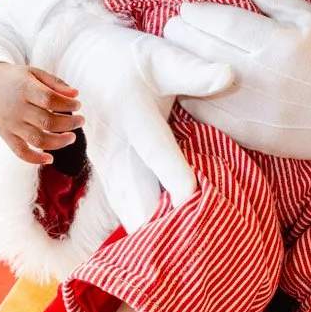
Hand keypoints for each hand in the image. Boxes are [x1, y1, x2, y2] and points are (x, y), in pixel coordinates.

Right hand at [0, 63, 83, 166]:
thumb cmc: (17, 80)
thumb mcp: (35, 73)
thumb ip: (55, 83)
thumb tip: (76, 94)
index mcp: (25, 89)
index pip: (50, 100)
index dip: (68, 105)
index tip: (78, 105)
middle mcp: (17, 108)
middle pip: (47, 122)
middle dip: (69, 124)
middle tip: (80, 121)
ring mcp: (11, 124)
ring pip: (37, 139)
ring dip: (59, 142)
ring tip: (71, 137)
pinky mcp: (6, 136)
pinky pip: (20, 152)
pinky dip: (35, 159)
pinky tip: (50, 159)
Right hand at [41, 10, 235, 229]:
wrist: (81, 61)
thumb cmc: (130, 59)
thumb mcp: (161, 55)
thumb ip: (194, 70)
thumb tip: (229, 75)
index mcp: (134, 118)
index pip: (158, 155)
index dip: (177, 180)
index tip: (197, 201)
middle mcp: (117, 149)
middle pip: (139, 199)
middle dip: (166, 226)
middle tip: (200, 249)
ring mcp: (108, 166)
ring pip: (129, 211)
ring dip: (154, 232)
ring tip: (189, 256)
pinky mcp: (106, 175)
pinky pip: (125, 209)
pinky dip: (144, 228)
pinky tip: (167, 248)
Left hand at [164, 0, 310, 162]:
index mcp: (274, 41)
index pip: (217, 21)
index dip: (195, 13)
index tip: (187, 10)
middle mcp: (257, 74)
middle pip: (200, 48)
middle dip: (181, 34)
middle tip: (175, 28)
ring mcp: (251, 107)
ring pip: (196, 81)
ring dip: (183, 64)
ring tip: (180, 54)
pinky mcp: (249, 133)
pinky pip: (205, 113)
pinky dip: (192, 96)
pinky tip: (192, 85)